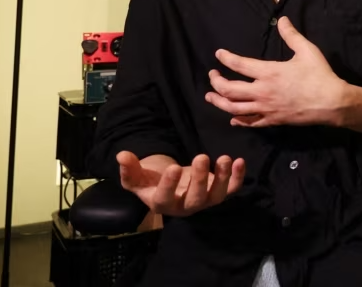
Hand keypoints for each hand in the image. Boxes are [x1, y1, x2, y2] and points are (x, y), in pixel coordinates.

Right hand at [117, 151, 244, 216]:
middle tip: (201, 156)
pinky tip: (239, 161)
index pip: (165, 198)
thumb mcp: (136, 176)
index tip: (173, 167)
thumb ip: (129, 169)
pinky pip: (231, 189)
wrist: (169, 183)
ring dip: (222, 178)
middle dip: (200, 179)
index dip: (169, 185)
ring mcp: (204, 200)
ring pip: (216, 196)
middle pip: (195, 199)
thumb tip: (122, 156)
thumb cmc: (151, 180)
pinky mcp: (217, 192)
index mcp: (162, 203)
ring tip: (225, 158)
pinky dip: (237, 177)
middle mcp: (185, 206)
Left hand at [205, 16, 350, 127]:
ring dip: (219, 102)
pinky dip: (238, 120)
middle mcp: (262, 91)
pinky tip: (233, 118)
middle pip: (229, 89)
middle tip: (212, 76)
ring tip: (210, 97)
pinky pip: (250, 122)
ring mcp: (266, 108)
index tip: (219, 54)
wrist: (332, 103)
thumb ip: (292, 35)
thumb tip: (283, 20)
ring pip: (234, 108)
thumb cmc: (319, 75)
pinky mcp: (273, 120)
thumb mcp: (307, 51)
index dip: (226, 58)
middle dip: (216, 82)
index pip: (239, 65)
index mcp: (269, 72)